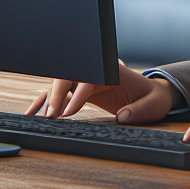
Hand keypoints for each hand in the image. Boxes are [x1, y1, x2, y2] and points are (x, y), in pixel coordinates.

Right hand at [25, 62, 176, 123]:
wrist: (153, 95)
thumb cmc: (153, 98)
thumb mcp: (154, 104)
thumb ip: (140, 110)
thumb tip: (123, 117)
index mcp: (112, 71)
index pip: (89, 78)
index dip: (78, 95)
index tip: (69, 112)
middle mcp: (97, 73)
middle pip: (70, 77)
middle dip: (57, 95)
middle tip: (51, 116)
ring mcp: (88, 81)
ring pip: (62, 85)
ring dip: (49, 100)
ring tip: (39, 117)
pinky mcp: (82, 91)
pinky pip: (62, 96)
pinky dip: (48, 104)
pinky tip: (35, 114)